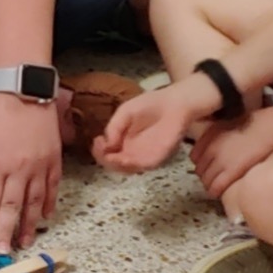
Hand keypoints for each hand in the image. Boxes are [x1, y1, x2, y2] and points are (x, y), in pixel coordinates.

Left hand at [0, 93, 61, 254]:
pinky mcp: (53, 159)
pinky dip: (48, 204)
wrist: (22, 89)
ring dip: (28, 225)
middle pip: (11, 209)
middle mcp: (18, 170)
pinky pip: (52, 187)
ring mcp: (39, 165)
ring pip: (34, 202)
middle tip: (4, 254)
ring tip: (25, 242)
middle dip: (6, 233)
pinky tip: (44, 217)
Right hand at [92, 75, 220, 172]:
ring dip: (115, 164)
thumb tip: (106, 145)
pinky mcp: (157, 158)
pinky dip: (131, 165)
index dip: (98, 151)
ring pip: (125, 169)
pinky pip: (141, 166)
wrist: (175, 103)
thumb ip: (114, 127)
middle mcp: (132, 152)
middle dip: (104, 159)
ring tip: (110, 155)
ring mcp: (144, 156)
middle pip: (113, 165)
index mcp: (123, 142)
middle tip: (101, 148)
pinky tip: (124, 158)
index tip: (97, 141)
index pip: (106, 154)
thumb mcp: (125, 112)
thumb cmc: (151, 104)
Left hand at [191, 107, 272, 198]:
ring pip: (205, 179)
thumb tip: (216, 143)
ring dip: (209, 185)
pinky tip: (217, 193)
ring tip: (215, 188)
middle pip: (199, 169)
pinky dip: (214, 191)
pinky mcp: (230, 171)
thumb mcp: (227, 124)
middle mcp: (210, 148)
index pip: (194, 156)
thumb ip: (217, 134)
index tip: (207, 166)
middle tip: (212, 179)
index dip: (201, 163)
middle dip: (204, 175)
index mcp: (208, 136)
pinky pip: (216, 186)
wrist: (268, 128)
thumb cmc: (253, 123)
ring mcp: (219, 160)